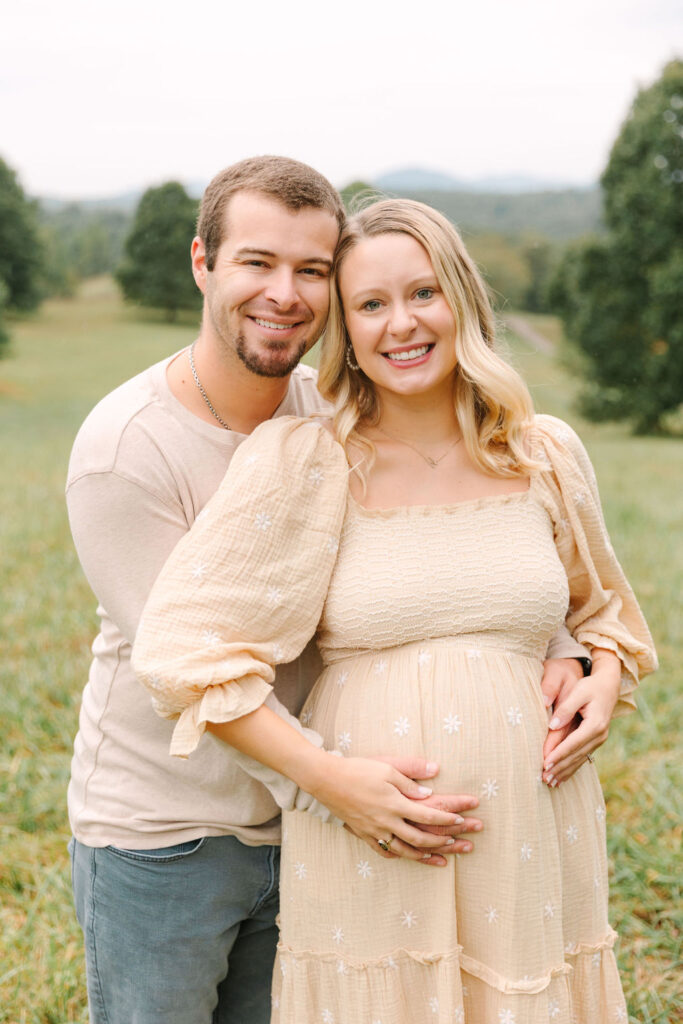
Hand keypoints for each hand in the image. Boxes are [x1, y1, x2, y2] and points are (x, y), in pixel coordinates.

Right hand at [353, 756, 481, 866]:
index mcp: (395, 803)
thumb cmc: (358, 769)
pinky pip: (384, 850)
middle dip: (441, 841)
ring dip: (423, 855)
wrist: (327, 780)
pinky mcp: (363, 834)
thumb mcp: (387, 767)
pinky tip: (405, 855)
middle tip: (456, 841)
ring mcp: (374, 831)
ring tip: (438, 857)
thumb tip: (430, 789)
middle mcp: (386, 821)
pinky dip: (397, 855)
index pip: (427, 815)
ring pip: (403, 849)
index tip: (461, 819)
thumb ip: (410, 778)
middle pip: (419, 838)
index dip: (446, 819)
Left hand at [542, 649, 620, 785]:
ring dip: (564, 772)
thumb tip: (552, 725)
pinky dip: (571, 768)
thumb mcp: (578, 692)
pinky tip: (562, 778)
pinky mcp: (595, 741)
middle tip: (544, 778)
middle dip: (560, 768)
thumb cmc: (591, 687)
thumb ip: (565, 709)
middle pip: (576, 755)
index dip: (559, 754)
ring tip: (550, 783)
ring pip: (579, 760)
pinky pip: (582, 758)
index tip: (545, 763)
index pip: (573, 743)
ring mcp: (599, 740)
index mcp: (595, 724)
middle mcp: (600, 735)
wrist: (608, 686)